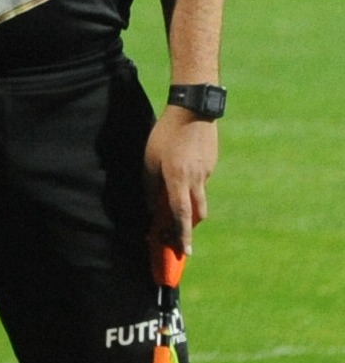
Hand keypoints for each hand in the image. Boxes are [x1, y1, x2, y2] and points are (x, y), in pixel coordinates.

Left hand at [143, 107, 217, 256]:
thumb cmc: (165, 134)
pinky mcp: (212, 164)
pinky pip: (201, 181)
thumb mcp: (150, 160)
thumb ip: (151, 186)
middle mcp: (196, 180)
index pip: (181, 214)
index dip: (182, 235)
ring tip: (174, 198)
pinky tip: (181, 168)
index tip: (185, 253)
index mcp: (178, 179)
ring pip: (199, 197)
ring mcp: (207, 172)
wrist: (193, 110)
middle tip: (179, 235)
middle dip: (189, 227)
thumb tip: (152, 207)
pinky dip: (191, 185)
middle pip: (197, 213)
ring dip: (189, 205)